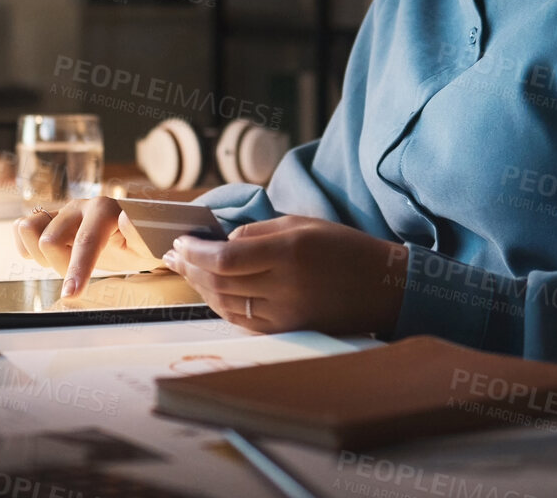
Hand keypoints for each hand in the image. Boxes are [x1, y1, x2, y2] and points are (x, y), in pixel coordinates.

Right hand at [12, 196, 165, 297]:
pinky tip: (44, 256)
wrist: (133, 232)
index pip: (84, 241)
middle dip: (61, 266)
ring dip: (40, 254)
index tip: (70, 294)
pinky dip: (26, 246)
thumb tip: (124, 218)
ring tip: (61, 262)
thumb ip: (139, 233)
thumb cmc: (141, 243)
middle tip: (79, 274)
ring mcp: (62, 211)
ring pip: (28, 227)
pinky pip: (21, 227)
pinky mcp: (49, 219)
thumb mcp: (150, 245)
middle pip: (49, 240)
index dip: (76, 269)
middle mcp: (79, 207)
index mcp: (104, 211)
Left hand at [161, 215, 407, 336]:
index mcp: (288, 253)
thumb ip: (257, 232)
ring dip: (199, 287)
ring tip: (185, 270)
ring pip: (226, 304)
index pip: (224, 258)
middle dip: (190, 268)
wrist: (383, 288)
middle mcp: (284, 287)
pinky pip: (242, 320)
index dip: (196, 252)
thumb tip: (219, 242)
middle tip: (173, 255)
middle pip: (219, 282)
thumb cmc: (343, 248)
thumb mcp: (301, 224)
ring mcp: (285, 315)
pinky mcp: (288, 331)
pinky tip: (210, 290)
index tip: (180, 242)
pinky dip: (220, 304)